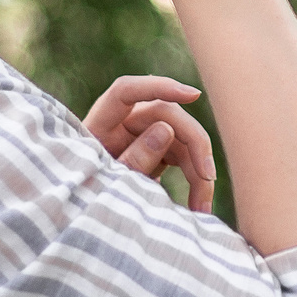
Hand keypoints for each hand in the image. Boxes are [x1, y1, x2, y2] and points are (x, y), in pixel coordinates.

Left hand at [83, 74, 216, 213]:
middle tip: (208, 178)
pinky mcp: (158, 148)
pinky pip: (183, 155)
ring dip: (198, 172)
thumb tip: (167, 129)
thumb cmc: (91, 193)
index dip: (159, 87)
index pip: (127, 91)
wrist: (88, 210)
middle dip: (194, 145)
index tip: (193, 95)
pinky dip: (194, 178)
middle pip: (169, 117)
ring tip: (202, 208)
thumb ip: (133, 158)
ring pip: (183, 139)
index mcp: (101, 122)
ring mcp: (144, 132)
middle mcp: (126, 120)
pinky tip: (198, 205)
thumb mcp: (108, 181)